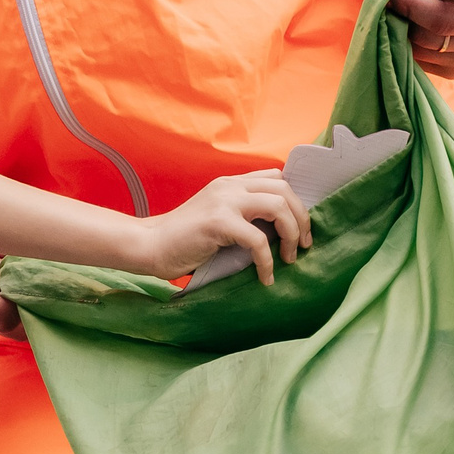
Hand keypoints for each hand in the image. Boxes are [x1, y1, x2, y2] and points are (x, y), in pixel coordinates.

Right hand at [136, 171, 311, 282]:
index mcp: (231, 182)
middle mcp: (230, 186)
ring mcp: (224, 201)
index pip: (277, 177)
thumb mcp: (217, 217)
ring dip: (292, 235)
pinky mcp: (218, 222)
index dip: (295, 200)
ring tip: (290, 258)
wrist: (149, 245)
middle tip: (303, 245)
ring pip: (278, 207)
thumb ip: (243, 215)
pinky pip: (258, 239)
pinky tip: (266, 276)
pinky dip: (268, 261)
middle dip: (302, 219)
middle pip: (285, 190)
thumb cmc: (184, 240)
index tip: (300, 226)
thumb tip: (281, 232)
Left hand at [379, 0, 453, 78]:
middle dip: (404, 21)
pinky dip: (410, 47)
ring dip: (404, 35)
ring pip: (422, 55)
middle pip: (430, 40)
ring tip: (402, 13)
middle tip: (391, 4)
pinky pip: (423, 65)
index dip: (411, 7)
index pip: (443, 19)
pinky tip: (411, 27)